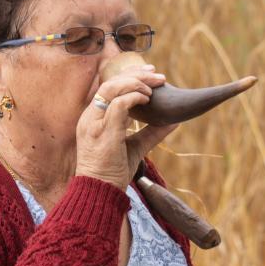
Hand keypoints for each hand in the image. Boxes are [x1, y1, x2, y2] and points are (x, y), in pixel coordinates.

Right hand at [74, 68, 174, 188]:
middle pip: (110, 83)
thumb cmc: (114, 172)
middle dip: (135, 75)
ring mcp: (94, 123)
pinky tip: (147, 99)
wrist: (100, 192)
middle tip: (157, 75)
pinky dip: (134, 98)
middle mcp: (91, 117)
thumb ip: (152, 132)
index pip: (108, 87)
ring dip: (136, 83)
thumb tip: (174, 120)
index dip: (129, 76)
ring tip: (154, 88)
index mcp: (94, 118)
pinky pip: (118, 105)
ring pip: (112, 88)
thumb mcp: (136, 147)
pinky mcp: (103, 132)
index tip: (149, 74)